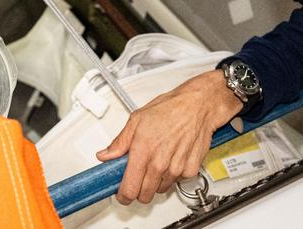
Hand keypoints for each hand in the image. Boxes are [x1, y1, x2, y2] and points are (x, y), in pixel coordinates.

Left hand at [97, 69, 243, 204]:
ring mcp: (176, 169)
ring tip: (156, 161)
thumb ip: (119, 142)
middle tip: (137, 178)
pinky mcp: (190, 170)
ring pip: (160, 189)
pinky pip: (177, 181)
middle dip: (138, 190)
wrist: (196, 106)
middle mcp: (159, 164)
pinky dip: (173, 175)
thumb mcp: (137, 120)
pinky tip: (171, 159)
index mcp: (142, 152)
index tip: (121, 193)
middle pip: (144, 195)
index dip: (123, 195)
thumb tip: (105, 155)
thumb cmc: (169, 109)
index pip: (129, 189)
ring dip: (156, 182)